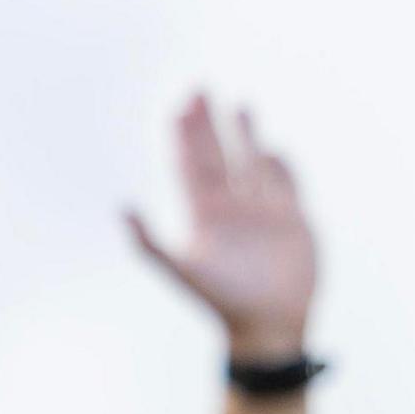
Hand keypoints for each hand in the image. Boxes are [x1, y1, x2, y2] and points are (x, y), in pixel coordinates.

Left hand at [128, 92, 317, 361]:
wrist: (267, 324)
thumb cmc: (222, 300)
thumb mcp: (182, 270)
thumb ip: (150, 242)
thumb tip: (122, 210)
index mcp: (203, 215)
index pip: (190, 165)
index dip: (185, 136)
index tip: (179, 106)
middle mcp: (230, 208)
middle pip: (217, 155)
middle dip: (207, 124)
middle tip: (198, 89)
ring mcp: (262, 211)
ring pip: (251, 162)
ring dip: (245, 134)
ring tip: (240, 103)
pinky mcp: (293, 220)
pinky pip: (285, 184)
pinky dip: (280, 165)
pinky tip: (273, 148)